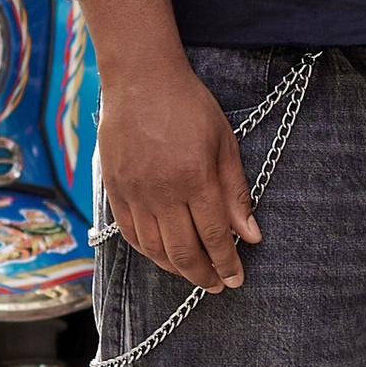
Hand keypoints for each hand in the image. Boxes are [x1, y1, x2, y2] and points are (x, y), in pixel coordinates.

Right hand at [97, 52, 259, 289]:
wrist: (141, 80)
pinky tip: (162, 256)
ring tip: (193, 274)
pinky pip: (130, 234)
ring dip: (176, 269)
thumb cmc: (189, 106)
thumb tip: (251, 235)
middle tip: (216, 286)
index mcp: (195, 178)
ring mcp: (134, 192)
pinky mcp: (114, 190)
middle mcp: (163, 191)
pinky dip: (148, 252)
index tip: (236, 279)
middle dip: (204, 275)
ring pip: (155, 249)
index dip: (227, 264)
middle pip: (184, 252)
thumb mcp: (224, 143)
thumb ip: (236, 192)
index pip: (215, 237)